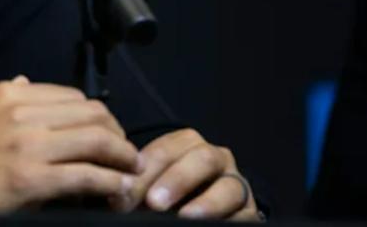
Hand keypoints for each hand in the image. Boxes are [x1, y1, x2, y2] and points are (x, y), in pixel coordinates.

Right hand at [0, 76, 139, 211]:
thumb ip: (6, 98)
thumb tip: (27, 82)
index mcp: (8, 94)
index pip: (72, 96)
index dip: (99, 116)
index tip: (108, 132)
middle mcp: (20, 113)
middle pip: (92, 114)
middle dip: (118, 134)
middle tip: (126, 154)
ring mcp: (26, 146)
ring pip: (96, 141)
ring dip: (122, 158)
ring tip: (129, 173)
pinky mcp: (30, 180)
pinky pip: (86, 176)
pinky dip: (111, 183)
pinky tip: (117, 191)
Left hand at [122, 128, 259, 219]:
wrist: (197, 217)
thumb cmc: (166, 200)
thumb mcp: (148, 189)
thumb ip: (136, 186)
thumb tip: (118, 194)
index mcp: (187, 146)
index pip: (166, 149)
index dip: (144, 172)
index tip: (123, 197)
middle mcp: (215, 159)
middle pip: (202, 157)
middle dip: (176, 179)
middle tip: (153, 203)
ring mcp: (235, 184)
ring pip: (229, 185)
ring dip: (206, 203)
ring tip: (185, 216)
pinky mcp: (249, 211)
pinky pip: (244, 213)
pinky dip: (226, 219)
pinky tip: (204, 225)